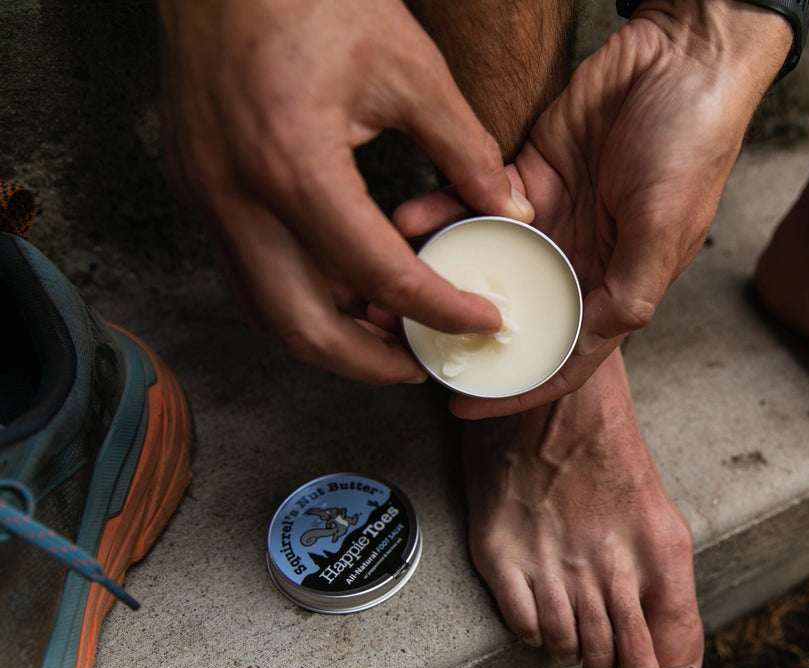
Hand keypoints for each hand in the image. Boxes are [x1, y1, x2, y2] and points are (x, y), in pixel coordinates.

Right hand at [157, 0, 533, 383]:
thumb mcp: (409, 66)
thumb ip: (465, 149)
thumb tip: (510, 208)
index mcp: (293, 163)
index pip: (377, 273)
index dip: (438, 308)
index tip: (479, 320)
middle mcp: (236, 193)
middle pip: (300, 325)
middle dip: (368, 361)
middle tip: (422, 361)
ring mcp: (206, 194)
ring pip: (264, 308)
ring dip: (329, 334)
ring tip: (390, 331)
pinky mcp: (198, 185)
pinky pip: (248, 269)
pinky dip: (299, 293)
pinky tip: (347, 285)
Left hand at [396, 0, 789, 415]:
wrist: (682, 57)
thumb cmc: (693, 143)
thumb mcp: (667, 229)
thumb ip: (630, 292)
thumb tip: (591, 343)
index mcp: (618, 285)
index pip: (565, 355)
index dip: (518, 386)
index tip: (465, 401)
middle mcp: (580, 259)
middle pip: (513, 310)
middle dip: (460, 328)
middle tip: (405, 337)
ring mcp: (551, 217)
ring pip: (486, 258)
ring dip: (442, 269)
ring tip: (389, 279)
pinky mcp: (528, 171)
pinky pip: (475, 201)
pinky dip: (444, 210)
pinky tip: (410, 218)